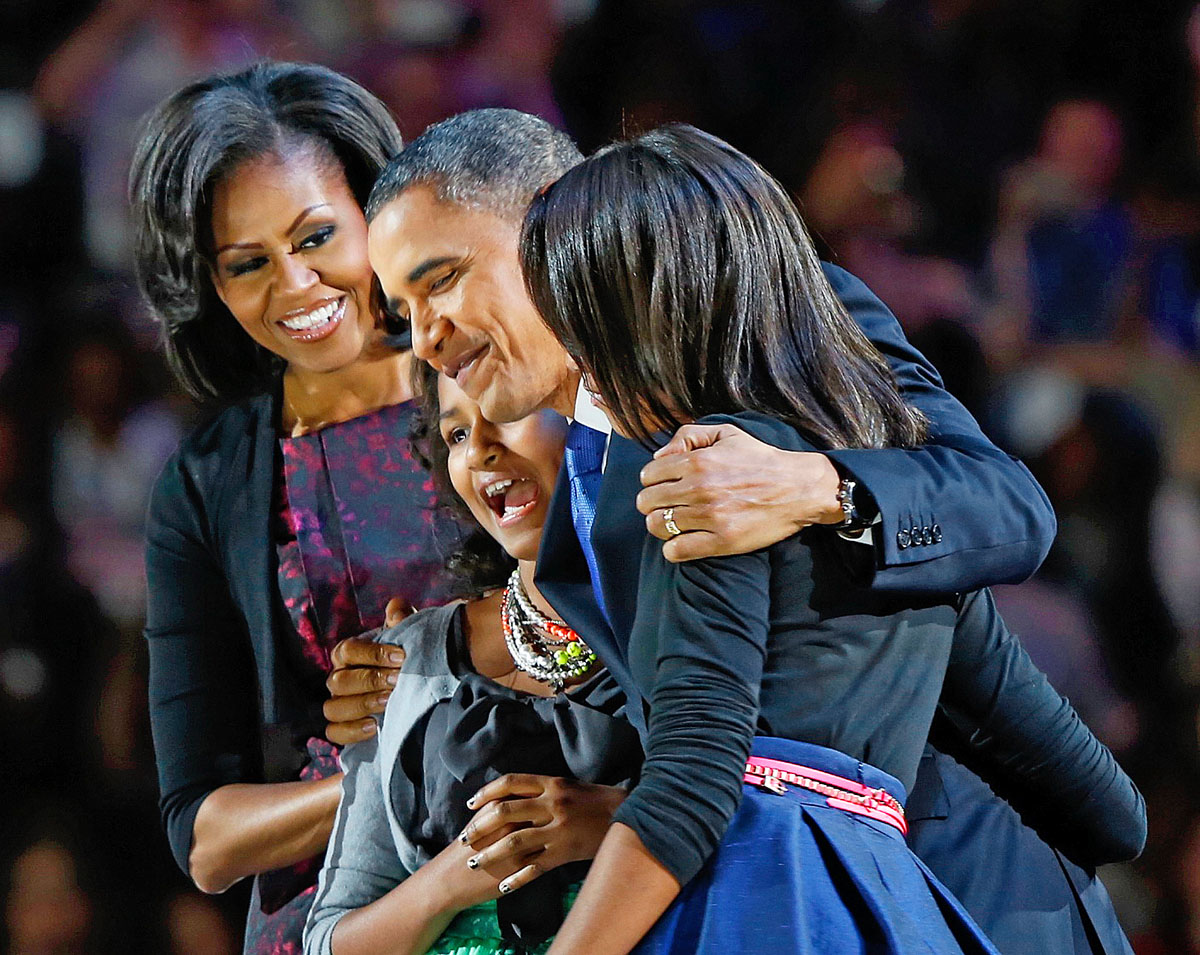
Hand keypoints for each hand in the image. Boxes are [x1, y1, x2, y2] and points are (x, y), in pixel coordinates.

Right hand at [323, 599, 412, 744]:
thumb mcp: (406, 636)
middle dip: (370, 680)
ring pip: (334, 708)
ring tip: (387, 702)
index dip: (372, 653)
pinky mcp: (344, 728)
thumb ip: (401, 619)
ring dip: (361, 704)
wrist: (415, 685)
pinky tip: (374, 727)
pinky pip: (335, 733)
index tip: (400, 656)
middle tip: (396, 680)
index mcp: (348, 655)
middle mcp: (338, 679)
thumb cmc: (405, 658)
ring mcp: (339, 704)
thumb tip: (396, 609)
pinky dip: (351, 731)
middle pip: (340, 681)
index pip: (347, 651)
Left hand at [459, 774, 626, 894]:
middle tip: (465, 838)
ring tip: (475, 862)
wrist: (626, 814)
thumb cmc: (593, 799)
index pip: (509, 783)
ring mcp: (558, 830)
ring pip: (513, 843)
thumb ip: (539, 790)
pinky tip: (503, 885)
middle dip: (479, 826)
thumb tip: (508, 795)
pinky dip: (516, 878)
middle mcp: (552, 804)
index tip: (471, 804)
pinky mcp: (565, 852)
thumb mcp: (565, 785)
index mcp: (550, 784)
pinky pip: (534, 868)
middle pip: (504, 812)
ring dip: (489, 854)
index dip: (486, 793)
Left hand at [636, 423, 842, 561]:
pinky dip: (673, 548)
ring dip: (662, 525)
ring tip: (676, 523)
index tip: (665, 486)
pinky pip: (676, 550)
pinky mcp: (722, 541)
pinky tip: (683, 541)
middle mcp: (699, 488)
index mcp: (698, 461)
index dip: (653, 481)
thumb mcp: (726, 434)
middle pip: (648, 502)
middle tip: (669, 505)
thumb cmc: (760, 460)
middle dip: (653, 503)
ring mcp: (710, 516)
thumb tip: (659, 456)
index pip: (649, 475)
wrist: (798, 488)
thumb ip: (688, 436)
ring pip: (658, 526)